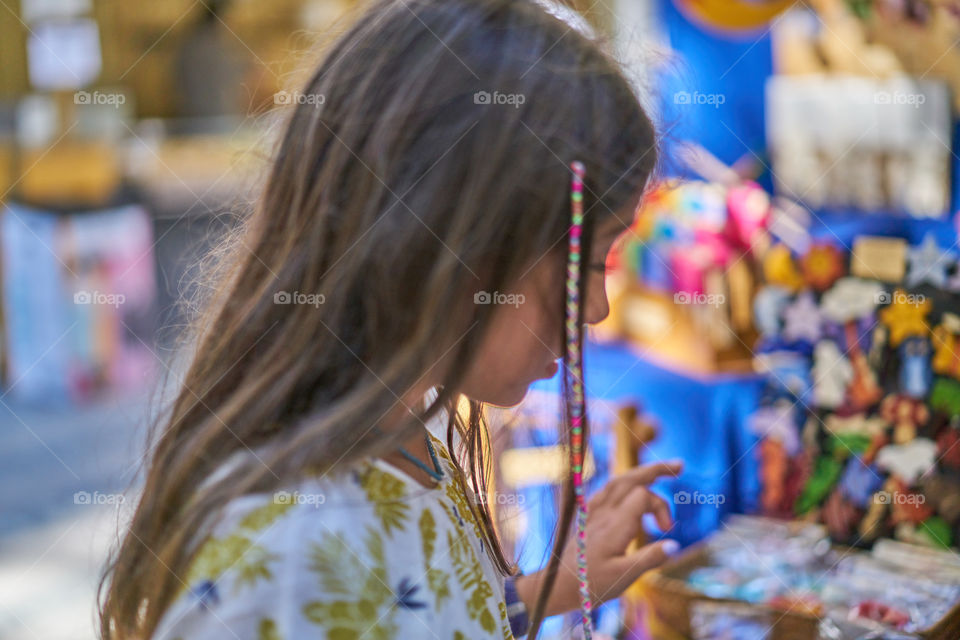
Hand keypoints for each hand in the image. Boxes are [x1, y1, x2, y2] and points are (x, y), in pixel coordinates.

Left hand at [515, 460, 682, 616]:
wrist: (558, 585)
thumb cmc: (592, 583)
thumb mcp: (624, 576)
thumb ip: (650, 558)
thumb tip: (675, 544)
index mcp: (615, 524)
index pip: (643, 496)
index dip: (660, 507)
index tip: (667, 529)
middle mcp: (603, 512)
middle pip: (629, 478)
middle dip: (655, 470)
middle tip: (679, 465)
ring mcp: (593, 512)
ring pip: (617, 481)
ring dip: (639, 473)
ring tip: (658, 471)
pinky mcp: (588, 516)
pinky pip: (605, 490)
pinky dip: (622, 483)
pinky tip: (628, 486)